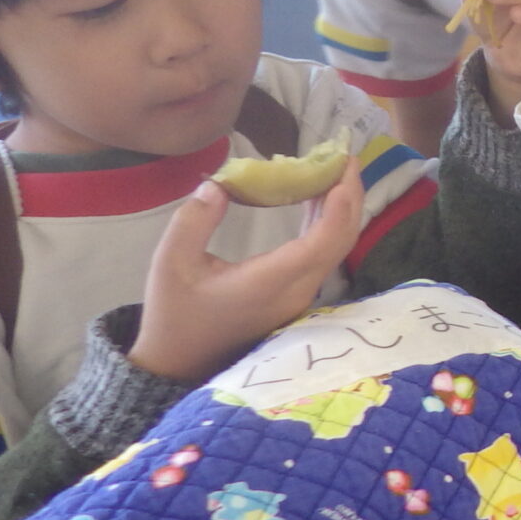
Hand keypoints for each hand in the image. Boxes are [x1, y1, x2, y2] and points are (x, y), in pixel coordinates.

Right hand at [135, 164, 366, 383]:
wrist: (179, 363)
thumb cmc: (174, 314)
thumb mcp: (170, 264)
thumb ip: (193, 221)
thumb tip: (218, 184)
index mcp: (271, 281)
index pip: (323, 240)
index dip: (340, 203)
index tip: (343, 165)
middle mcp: (297, 289)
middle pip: (341, 240)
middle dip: (349, 196)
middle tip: (343, 156)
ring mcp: (299, 295)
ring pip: (335, 248)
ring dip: (340, 208)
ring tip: (334, 168)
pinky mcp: (294, 295)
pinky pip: (322, 254)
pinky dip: (325, 223)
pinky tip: (316, 196)